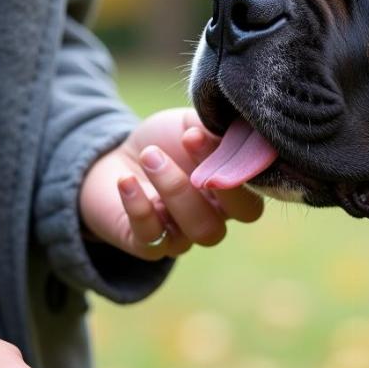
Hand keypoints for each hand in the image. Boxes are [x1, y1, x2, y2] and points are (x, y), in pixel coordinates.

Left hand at [79, 107, 263, 260]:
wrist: (118, 155)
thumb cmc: (165, 140)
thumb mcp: (194, 124)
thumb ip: (221, 129)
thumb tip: (243, 124)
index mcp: (232, 196)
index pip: (251, 201)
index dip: (237, 169)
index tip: (208, 132)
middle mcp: (213, 220)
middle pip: (231, 219)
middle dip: (209, 179)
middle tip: (187, 139)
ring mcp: (182, 236)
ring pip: (198, 231)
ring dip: (175, 189)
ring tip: (150, 155)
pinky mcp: (146, 243)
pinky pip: (150, 237)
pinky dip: (139, 205)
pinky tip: (126, 179)